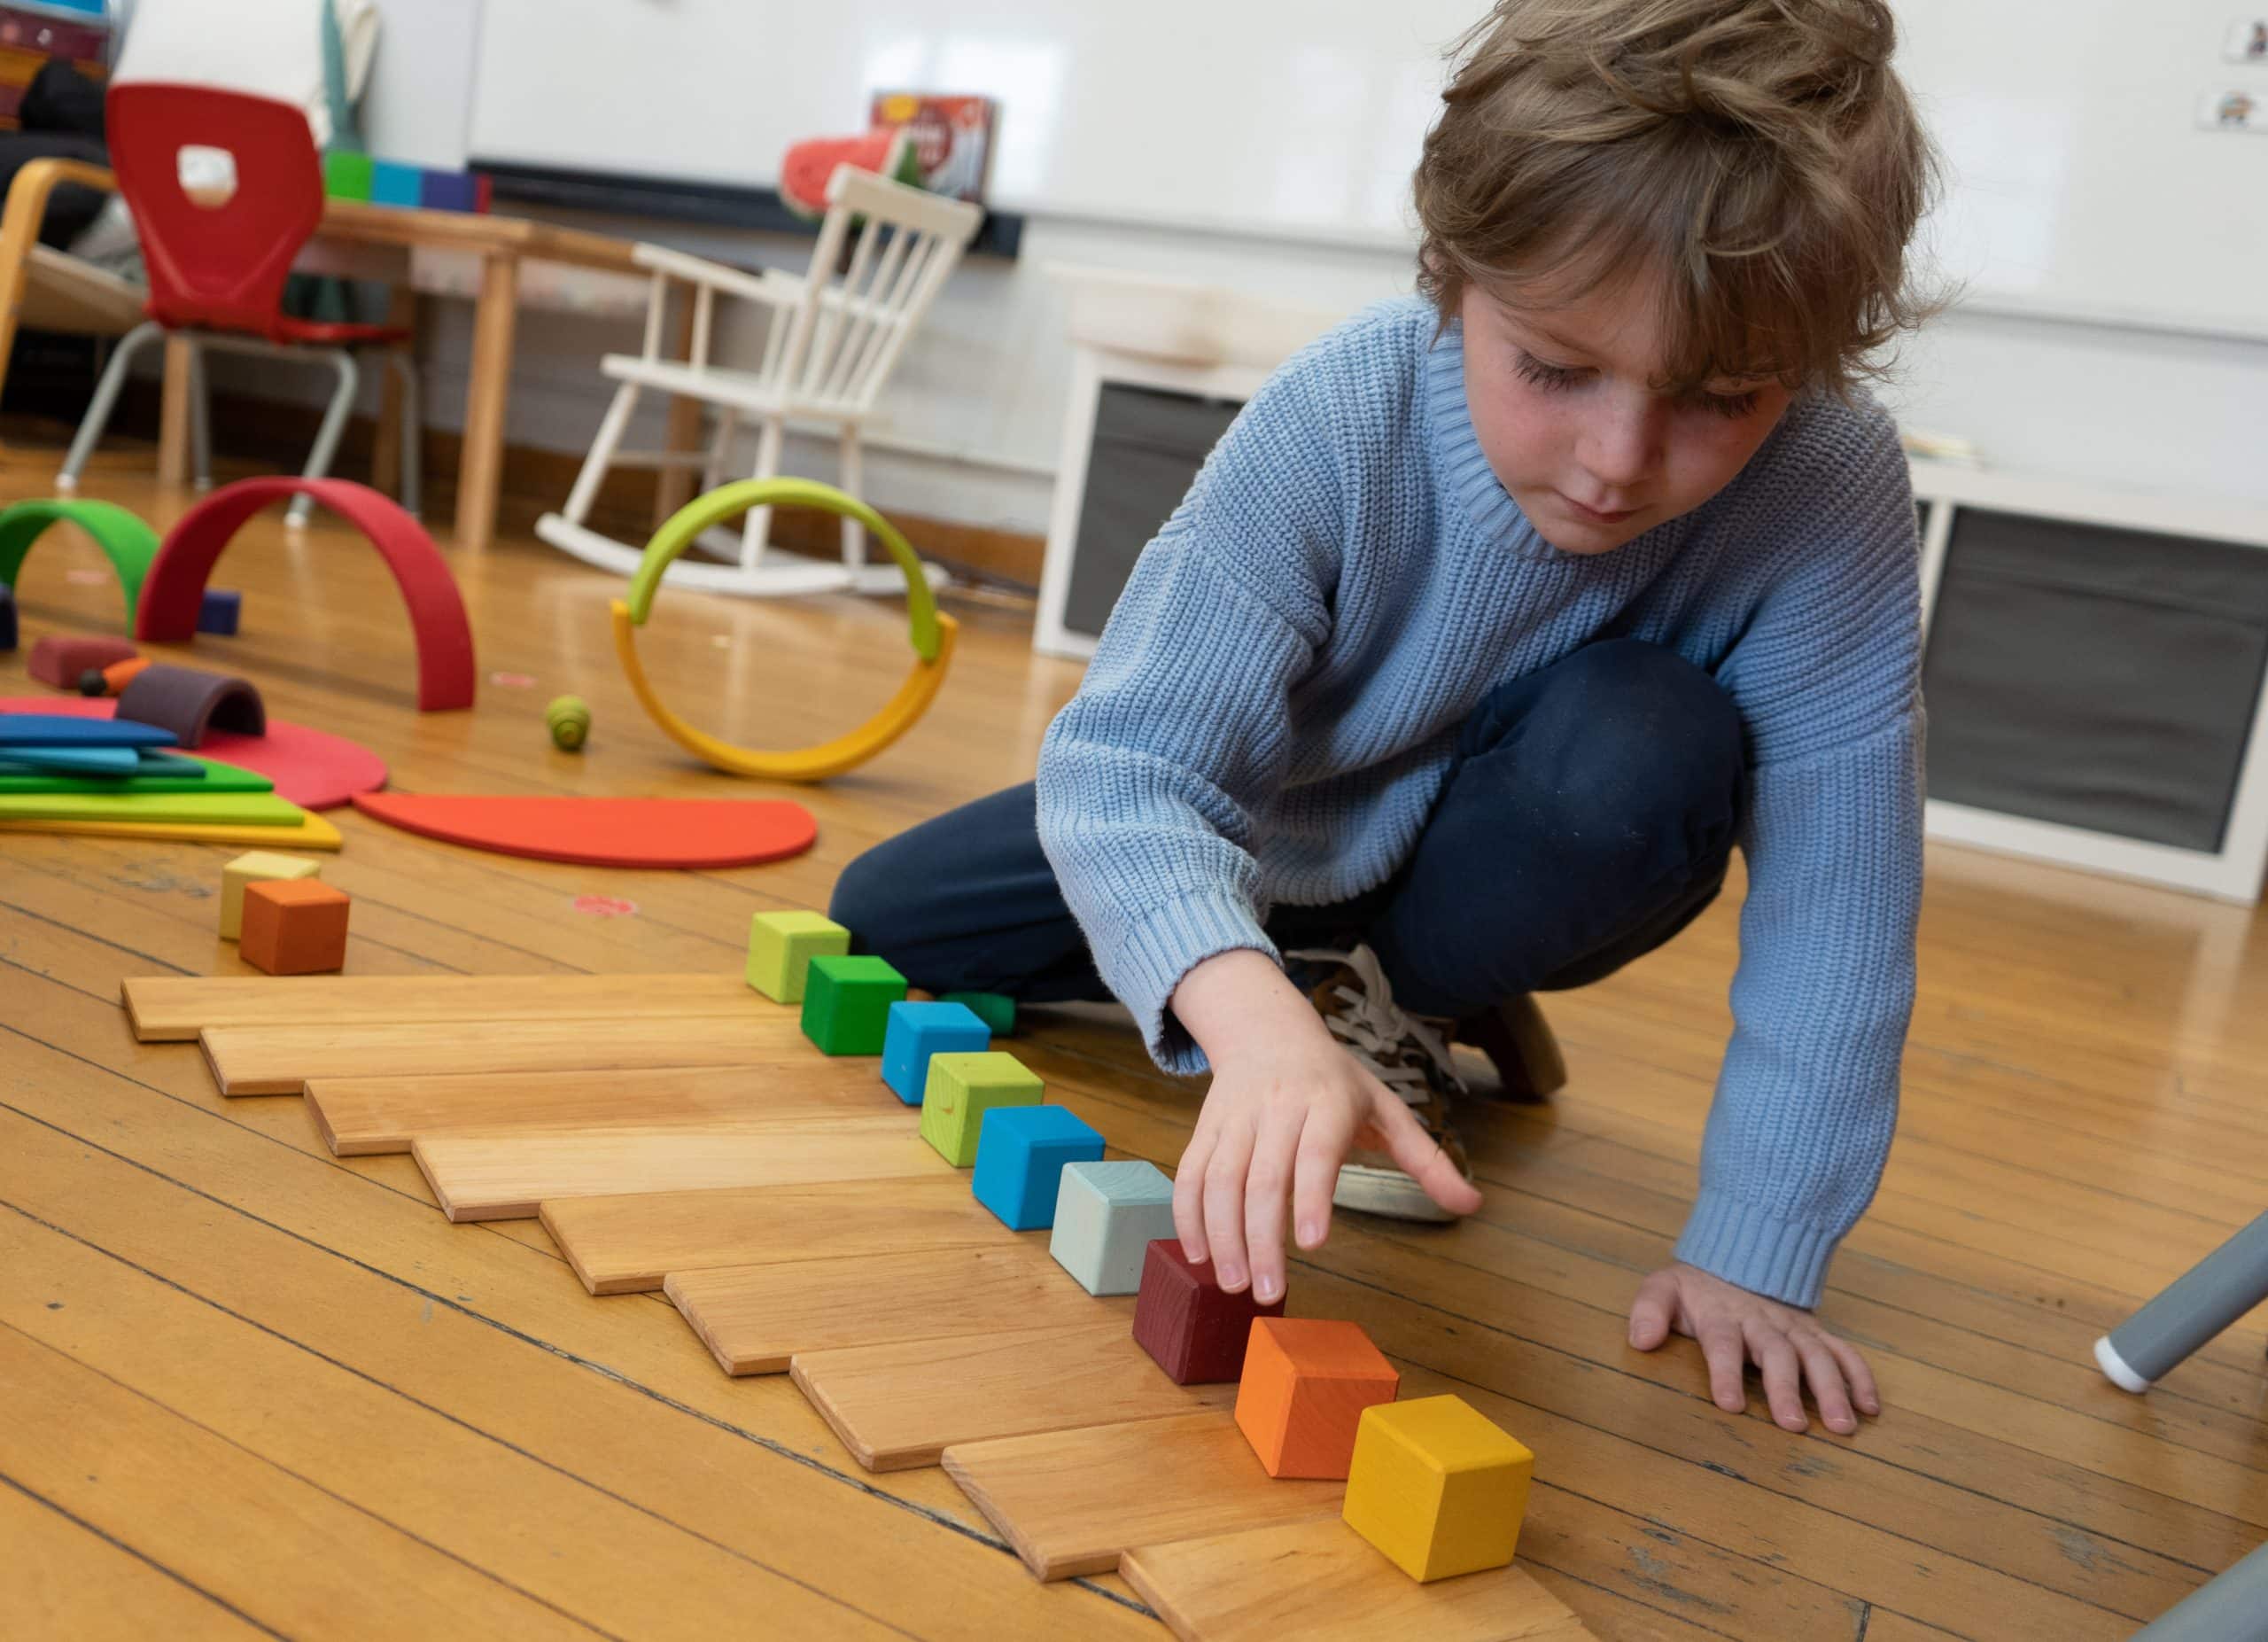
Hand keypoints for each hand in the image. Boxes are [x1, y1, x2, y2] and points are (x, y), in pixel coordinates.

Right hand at [1168, 951, 1480, 1303]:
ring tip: (1233, 1284)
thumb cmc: (1335, 1080)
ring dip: (1221, 1236)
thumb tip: (1474, 1205)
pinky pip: (1189, 1173)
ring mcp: (1236, 1118)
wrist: (1267, 1029)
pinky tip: (1198, 1254)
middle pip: (1262, 1178)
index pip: (1316, 1153)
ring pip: (1218, 1179)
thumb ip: (1427, 1160)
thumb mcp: (1387, 1107)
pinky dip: (1188, 1216)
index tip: (1313, 1244)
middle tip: (1268, 1294)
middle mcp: (1277, 1109)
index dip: (1312, 1197)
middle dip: (1261, 1240)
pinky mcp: (1206, 1128)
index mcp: (1328, 1104)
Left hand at [1628, 1261, 1880, 1434]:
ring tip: (1842, 1426)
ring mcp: (1793, 1327)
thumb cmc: (1696, 1288)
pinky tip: (1870, 1407)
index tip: (1728, 1405)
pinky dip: (1860, 1376)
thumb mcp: (1663, 1288)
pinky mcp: (1815, 1332)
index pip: (1723, 1342)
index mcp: (1722, 1315)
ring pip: (1816, 1355)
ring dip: (1831, 1389)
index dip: (1724, 1372)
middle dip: (1785, 1389)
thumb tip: (1640, 1340)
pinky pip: (1842, 1351)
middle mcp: (1762, 1322)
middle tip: (1793, 1426)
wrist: (1738, 1255)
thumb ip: (1649, 1310)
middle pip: (1777, 1353)